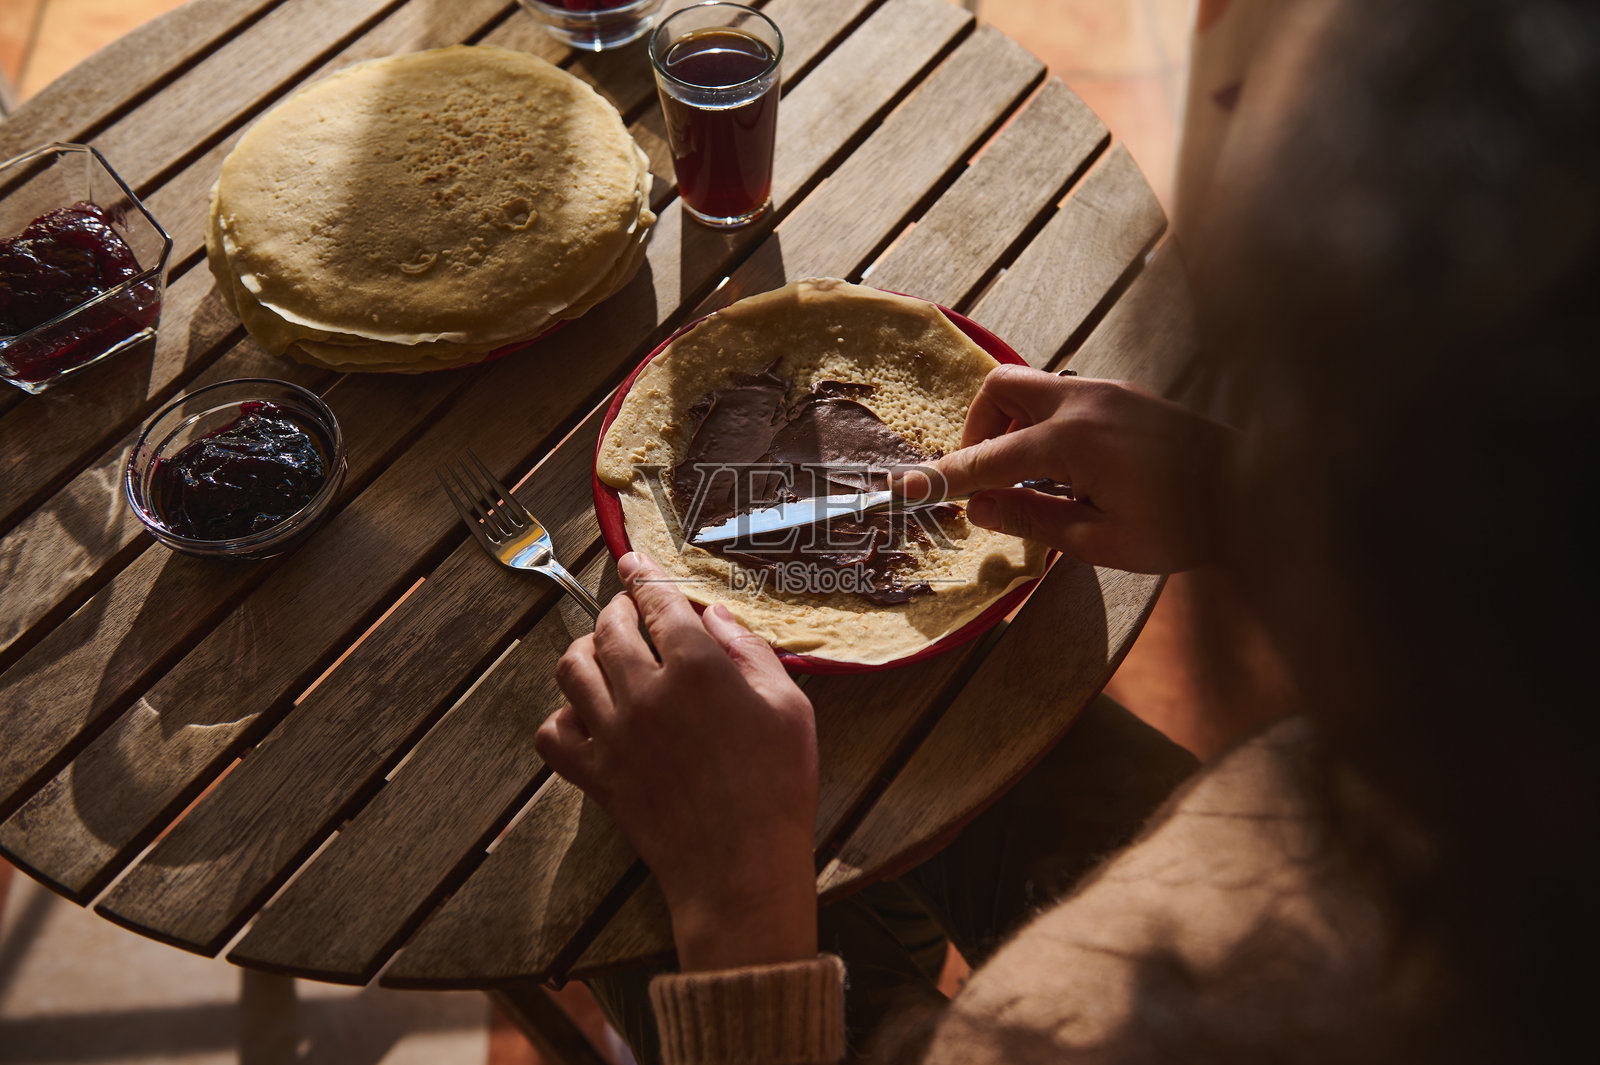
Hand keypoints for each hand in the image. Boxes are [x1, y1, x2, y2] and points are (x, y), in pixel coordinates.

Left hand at [535, 552, 819, 970]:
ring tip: (607, 653)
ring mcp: (613, 735)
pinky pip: (552, 733)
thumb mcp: (789, 708)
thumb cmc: (778, 787)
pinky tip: (589, 715)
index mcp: (696, 668)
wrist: (740, 870)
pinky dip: (563, 716)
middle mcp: (645, 692)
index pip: (658, 601)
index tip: (635, 561)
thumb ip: (751, 652)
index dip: (645, 575)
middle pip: (610, 626)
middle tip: (634, 611)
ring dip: (586, 649)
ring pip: (572, 668)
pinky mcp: (596, 776)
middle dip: (620, 608)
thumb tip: (715, 617)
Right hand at [899, 365, 1238, 572]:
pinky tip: (1065, 468)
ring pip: (1031, 387)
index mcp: (1074, 441)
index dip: (943, 478)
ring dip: (1012, 425)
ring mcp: (1107, 390)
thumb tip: (979, 509)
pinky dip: (1044, 424)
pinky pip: (1062, 397)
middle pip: (1000, 387)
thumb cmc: (1186, 527)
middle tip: (983, 476)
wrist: (1262, 490)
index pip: (988, 459)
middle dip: (977, 428)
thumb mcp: (1103, 542)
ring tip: (1027, 478)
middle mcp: (1084, 401)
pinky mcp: (1125, 394)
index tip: (904, 488)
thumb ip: (1033, 520)